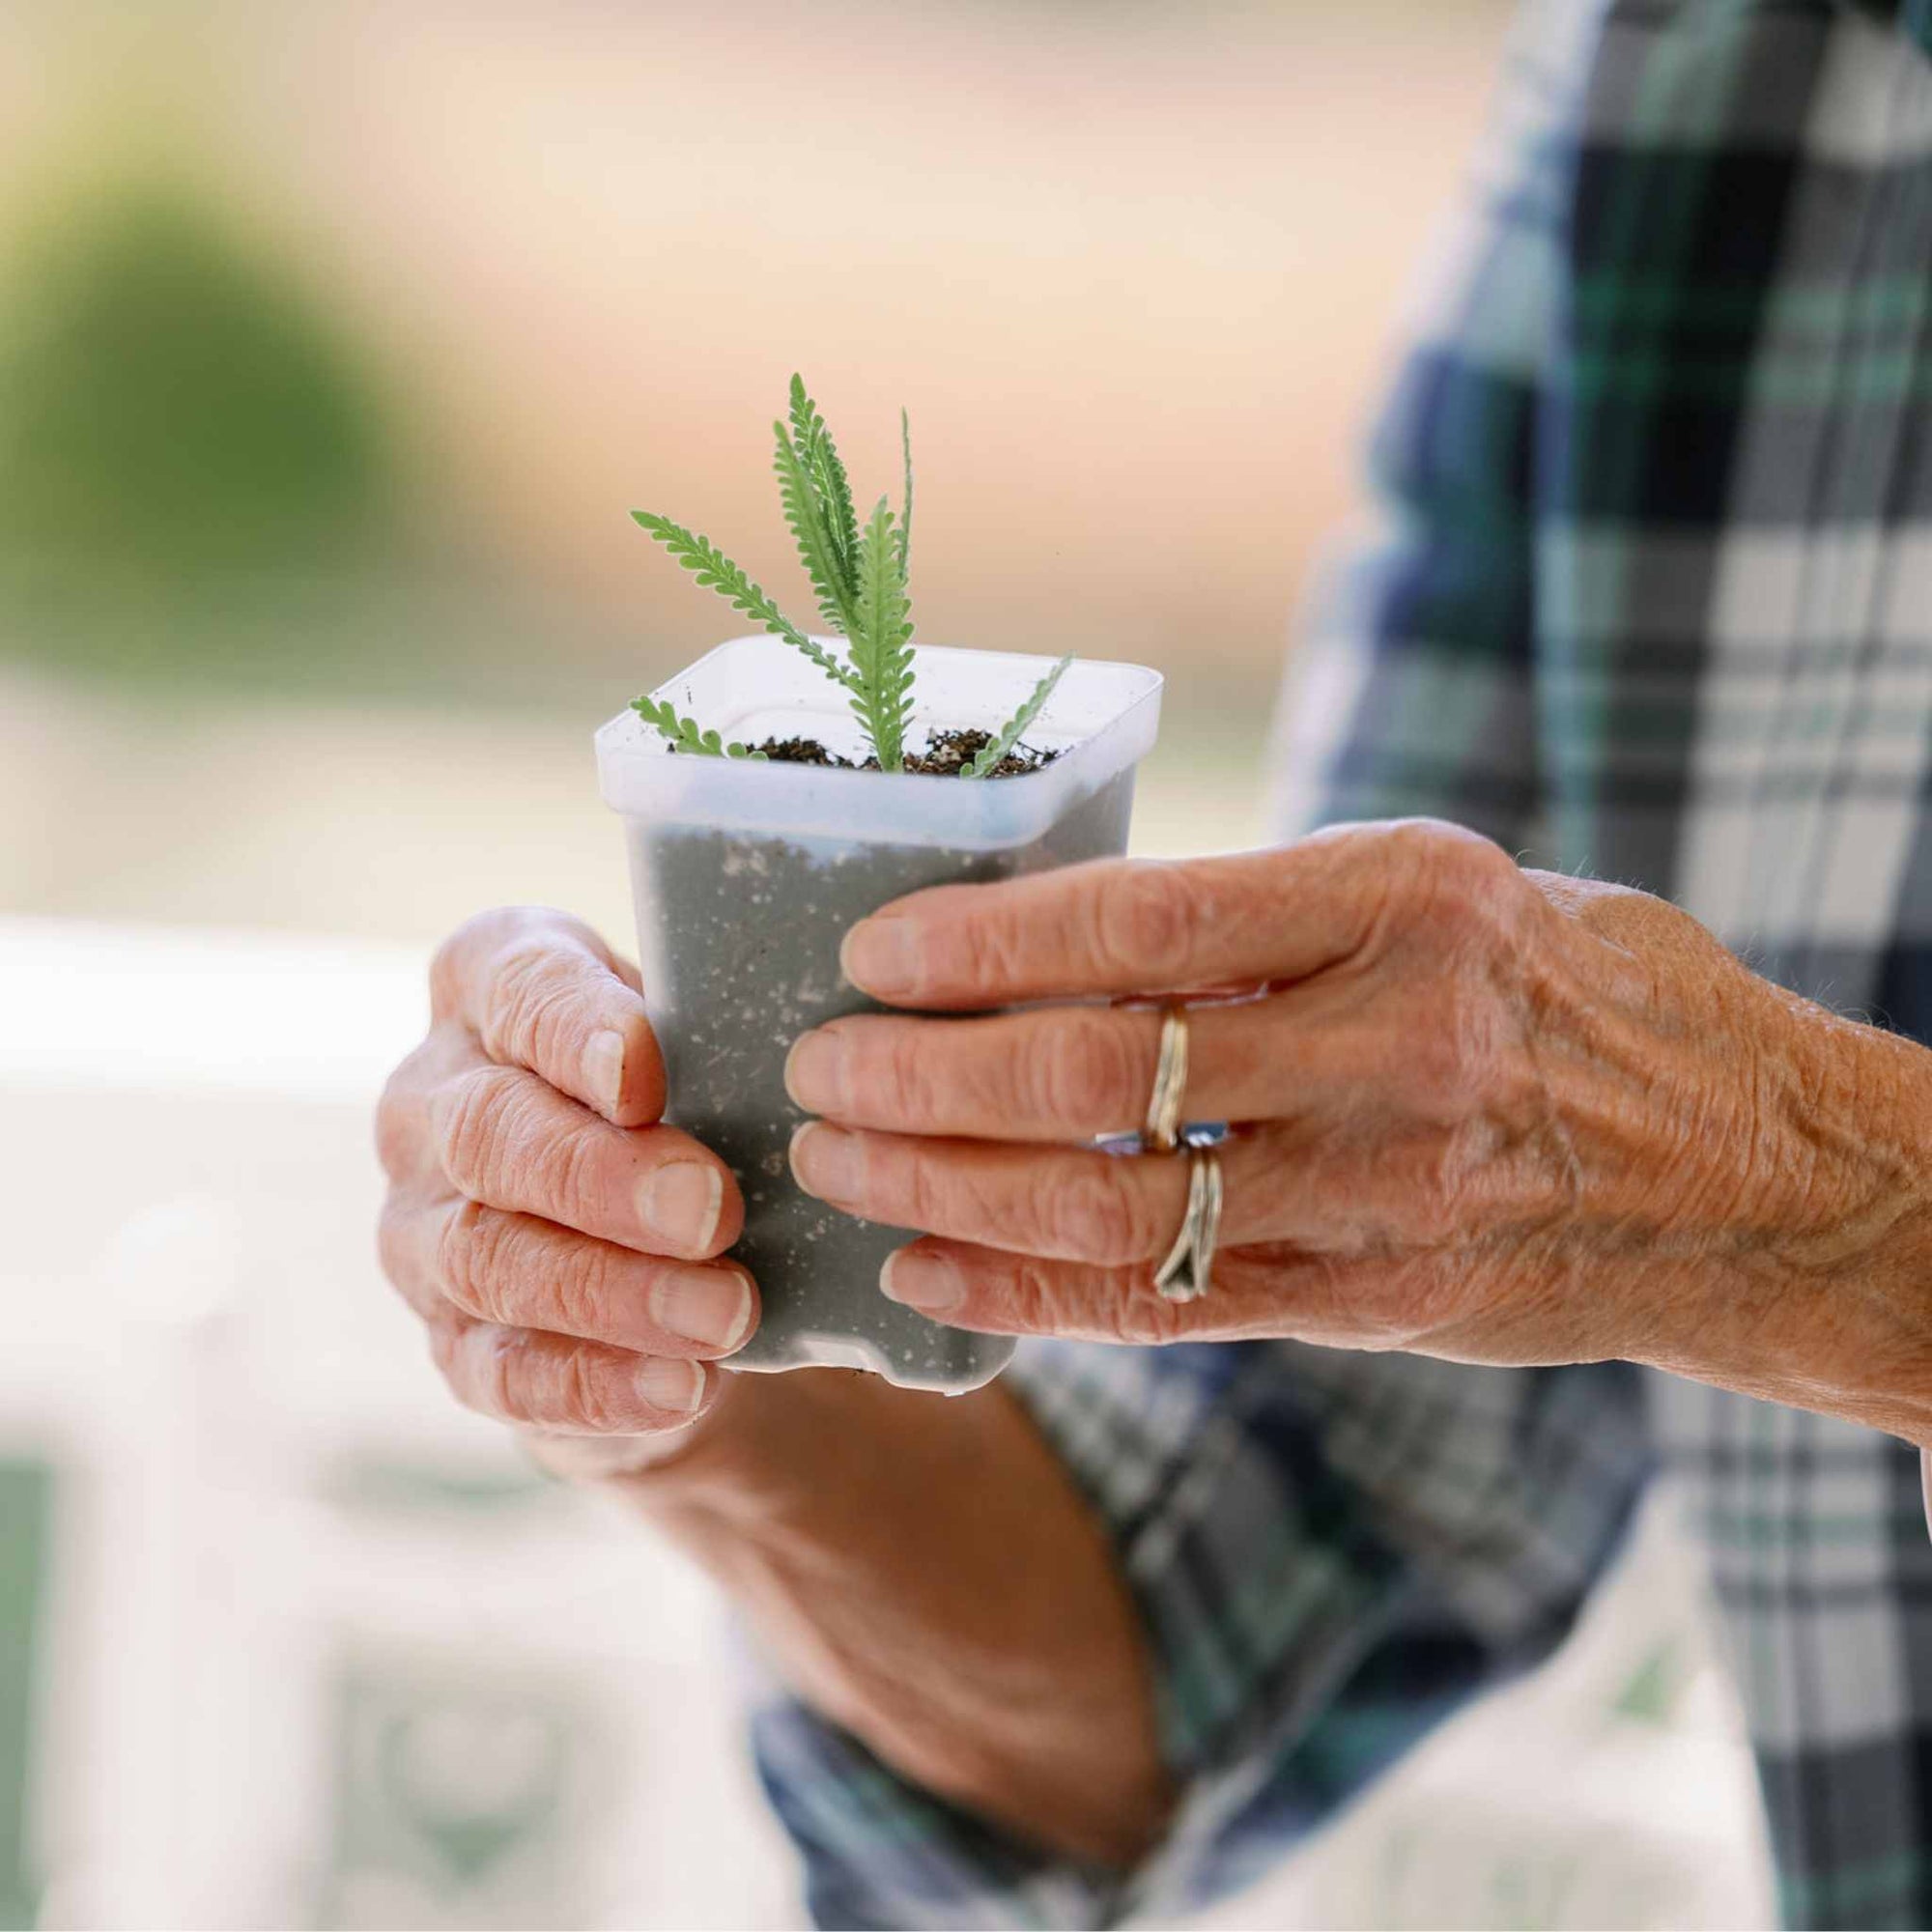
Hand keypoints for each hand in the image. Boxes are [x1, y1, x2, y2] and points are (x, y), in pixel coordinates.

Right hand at [376, 908, 758, 1473]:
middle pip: (488, 1132)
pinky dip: (596, 1384)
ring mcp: (423, 1230)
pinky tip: (682, 1387)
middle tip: (711, 1208)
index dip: (573, 1030)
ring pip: (487, 1258)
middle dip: (601, 1175)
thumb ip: (726, 1032)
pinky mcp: (451, 1344)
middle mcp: (431, 1102)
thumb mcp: (710, 1042)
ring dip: (612, 1290)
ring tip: (726, 1312)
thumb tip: (816, 1048)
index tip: (646, 1074)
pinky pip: (503, 1373)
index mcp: (488, 988)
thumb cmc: (701, 1101)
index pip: (513, 988)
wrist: (681, 1251)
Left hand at [785, 821, 1931, 1434]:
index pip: (1142, 915)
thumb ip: (1273, 916)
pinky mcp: (1373, 1300)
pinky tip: (926, 1271)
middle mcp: (1395, 1045)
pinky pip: (1164, 1306)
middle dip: (924, 1074)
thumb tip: (1060, 932)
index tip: (871, 951)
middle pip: (1097, 1070)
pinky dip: (1025, 1293)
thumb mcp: (1451, 894)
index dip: (982, 942)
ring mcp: (1385, 1191)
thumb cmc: (1577, 990)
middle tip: (817, 1069)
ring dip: (943, 1187)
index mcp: (1406, 900)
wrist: (1751, 1171)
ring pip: (1109, 1205)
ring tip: (839, 1164)